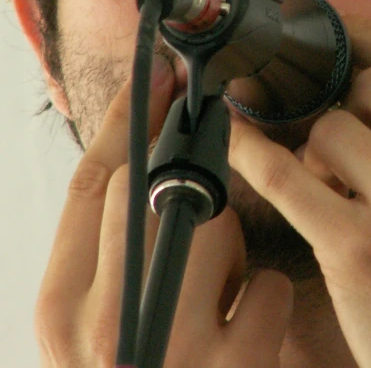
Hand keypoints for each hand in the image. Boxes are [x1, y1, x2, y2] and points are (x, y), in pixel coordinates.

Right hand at [35, 56, 291, 366]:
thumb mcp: (95, 318)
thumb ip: (105, 238)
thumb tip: (138, 139)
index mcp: (58, 310)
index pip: (90, 178)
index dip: (129, 118)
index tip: (160, 74)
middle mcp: (105, 331)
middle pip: (150, 187)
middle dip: (179, 186)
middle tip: (194, 215)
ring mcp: (175, 352)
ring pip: (211, 220)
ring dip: (222, 244)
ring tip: (213, 294)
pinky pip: (267, 285)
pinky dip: (265, 299)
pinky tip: (249, 334)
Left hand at [230, 17, 370, 366]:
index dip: (368, 45)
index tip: (341, 46)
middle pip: (370, 84)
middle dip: (348, 104)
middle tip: (346, 136)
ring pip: (329, 127)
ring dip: (319, 149)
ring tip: (337, 184)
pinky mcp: (359, 251)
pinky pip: (282, 173)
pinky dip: (251, 149)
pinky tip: (239, 136)